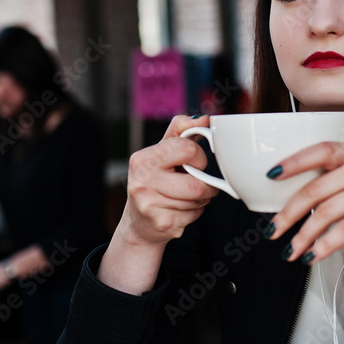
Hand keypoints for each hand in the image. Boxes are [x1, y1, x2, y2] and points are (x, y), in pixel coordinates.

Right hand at [120, 115, 220, 248]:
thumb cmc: (154, 181)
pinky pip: (195, 214)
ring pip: (198, 199)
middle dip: (205, 184)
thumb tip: (204, 120)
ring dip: (200, 199)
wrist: (139, 223)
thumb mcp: (162, 152)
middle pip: (197, 183)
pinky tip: (180, 210)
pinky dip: (195, 212)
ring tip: (185, 197)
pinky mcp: (162, 223)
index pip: (187, 149)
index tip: (192, 163)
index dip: (197, 157)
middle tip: (196, 183)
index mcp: (143, 158)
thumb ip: (181, 131)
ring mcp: (150, 204)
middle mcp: (142, 181)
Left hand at [265, 142, 343, 263]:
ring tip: (291, 251)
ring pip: (327, 212)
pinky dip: (326, 245)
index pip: (320, 150)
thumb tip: (303, 198)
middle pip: (315, 189)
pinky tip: (315, 255)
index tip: (270, 175)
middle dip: (288, 214)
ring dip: (304, 236)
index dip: (293, 162)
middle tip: (273, 231)